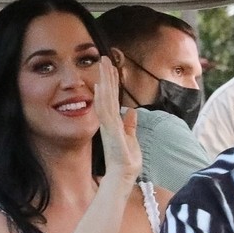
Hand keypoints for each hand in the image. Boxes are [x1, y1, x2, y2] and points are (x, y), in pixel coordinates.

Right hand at [94, 62, 142, 180]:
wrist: (124, 175)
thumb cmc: (127, 160)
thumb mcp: (132, 138)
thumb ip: (130, 124)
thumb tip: (132, 111)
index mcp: (114, 121)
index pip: (113, 97)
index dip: (112, 82)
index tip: (111, 67)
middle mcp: (109, 120)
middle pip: (107, 93)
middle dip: (106, 75)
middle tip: (103, 57)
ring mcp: (108, 124)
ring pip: (105, 97)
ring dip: (104, 80)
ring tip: (102, 64)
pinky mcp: (109, 130)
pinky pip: (105, 110)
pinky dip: (103, 97)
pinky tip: (101, 84)